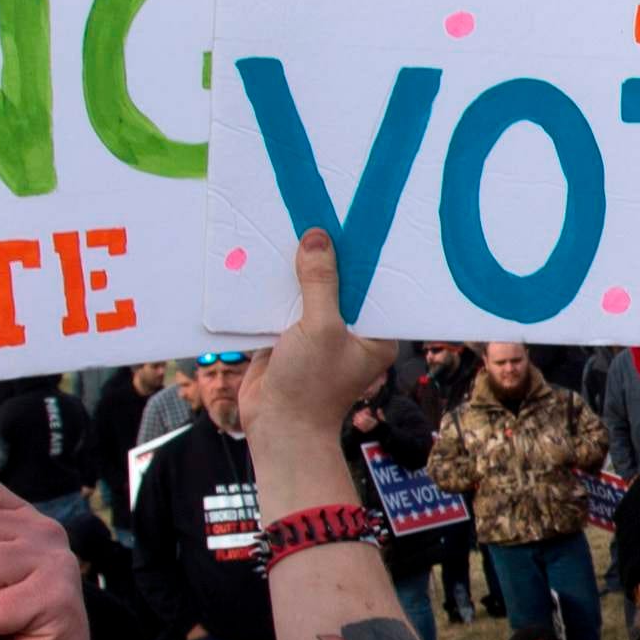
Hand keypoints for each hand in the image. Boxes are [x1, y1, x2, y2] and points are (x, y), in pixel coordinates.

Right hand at [254, 228, 395, 465]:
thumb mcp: (320, 327)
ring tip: (290, 224)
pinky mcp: (289, 336)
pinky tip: (264, 256)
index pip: (373, 284)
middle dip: (326, 256)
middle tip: (318, 212)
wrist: (277, 427)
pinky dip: (274, 286)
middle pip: (339, 283)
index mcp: (375, 332)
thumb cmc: (311, 386)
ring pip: (309, 292)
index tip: (353, 220)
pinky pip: (283, 303)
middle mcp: (350, 330)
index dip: (362, 255)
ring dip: (296, 269)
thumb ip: (320, 283)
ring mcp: (318, 333)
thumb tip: (318, 238)